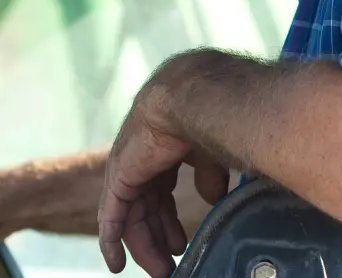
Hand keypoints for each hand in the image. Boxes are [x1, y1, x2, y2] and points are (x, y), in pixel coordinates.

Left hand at [97, 83, 228, 277]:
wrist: (193, 96)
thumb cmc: (213, 113)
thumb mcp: (213, 150)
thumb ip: (210, 174)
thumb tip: (214, 197)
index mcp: (167, 146)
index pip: (163, 190)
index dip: (171, 218)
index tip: (183, 241)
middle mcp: (144, 158)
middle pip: (149, 206)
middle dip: (160, 236)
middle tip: (171, 262)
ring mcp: (129, 167)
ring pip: (133, 216)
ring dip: (144, 246)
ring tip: (160, 270)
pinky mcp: (119, 178)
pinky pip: (111, 217)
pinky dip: (112, 241)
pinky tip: (117, 264)